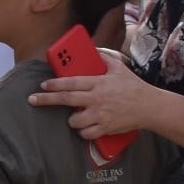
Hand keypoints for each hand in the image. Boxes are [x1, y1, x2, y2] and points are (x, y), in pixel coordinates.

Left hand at [30, 46, 159, 142]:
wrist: (150, 107)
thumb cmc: (134, 86)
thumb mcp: (119, 67)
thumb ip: (104, 58)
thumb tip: (93, 49)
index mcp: (99, 83)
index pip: (71, 82)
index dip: (55, 84)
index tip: (43, 85)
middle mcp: (97, 99)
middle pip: (66, 100)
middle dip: (46, 100)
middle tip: (32, 100)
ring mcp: (101, 115)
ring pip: (74, 121)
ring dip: (71, 120)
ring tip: (76, 116)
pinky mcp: (106, 128)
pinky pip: (86, 134)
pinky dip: (83, 132)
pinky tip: (86, 127)